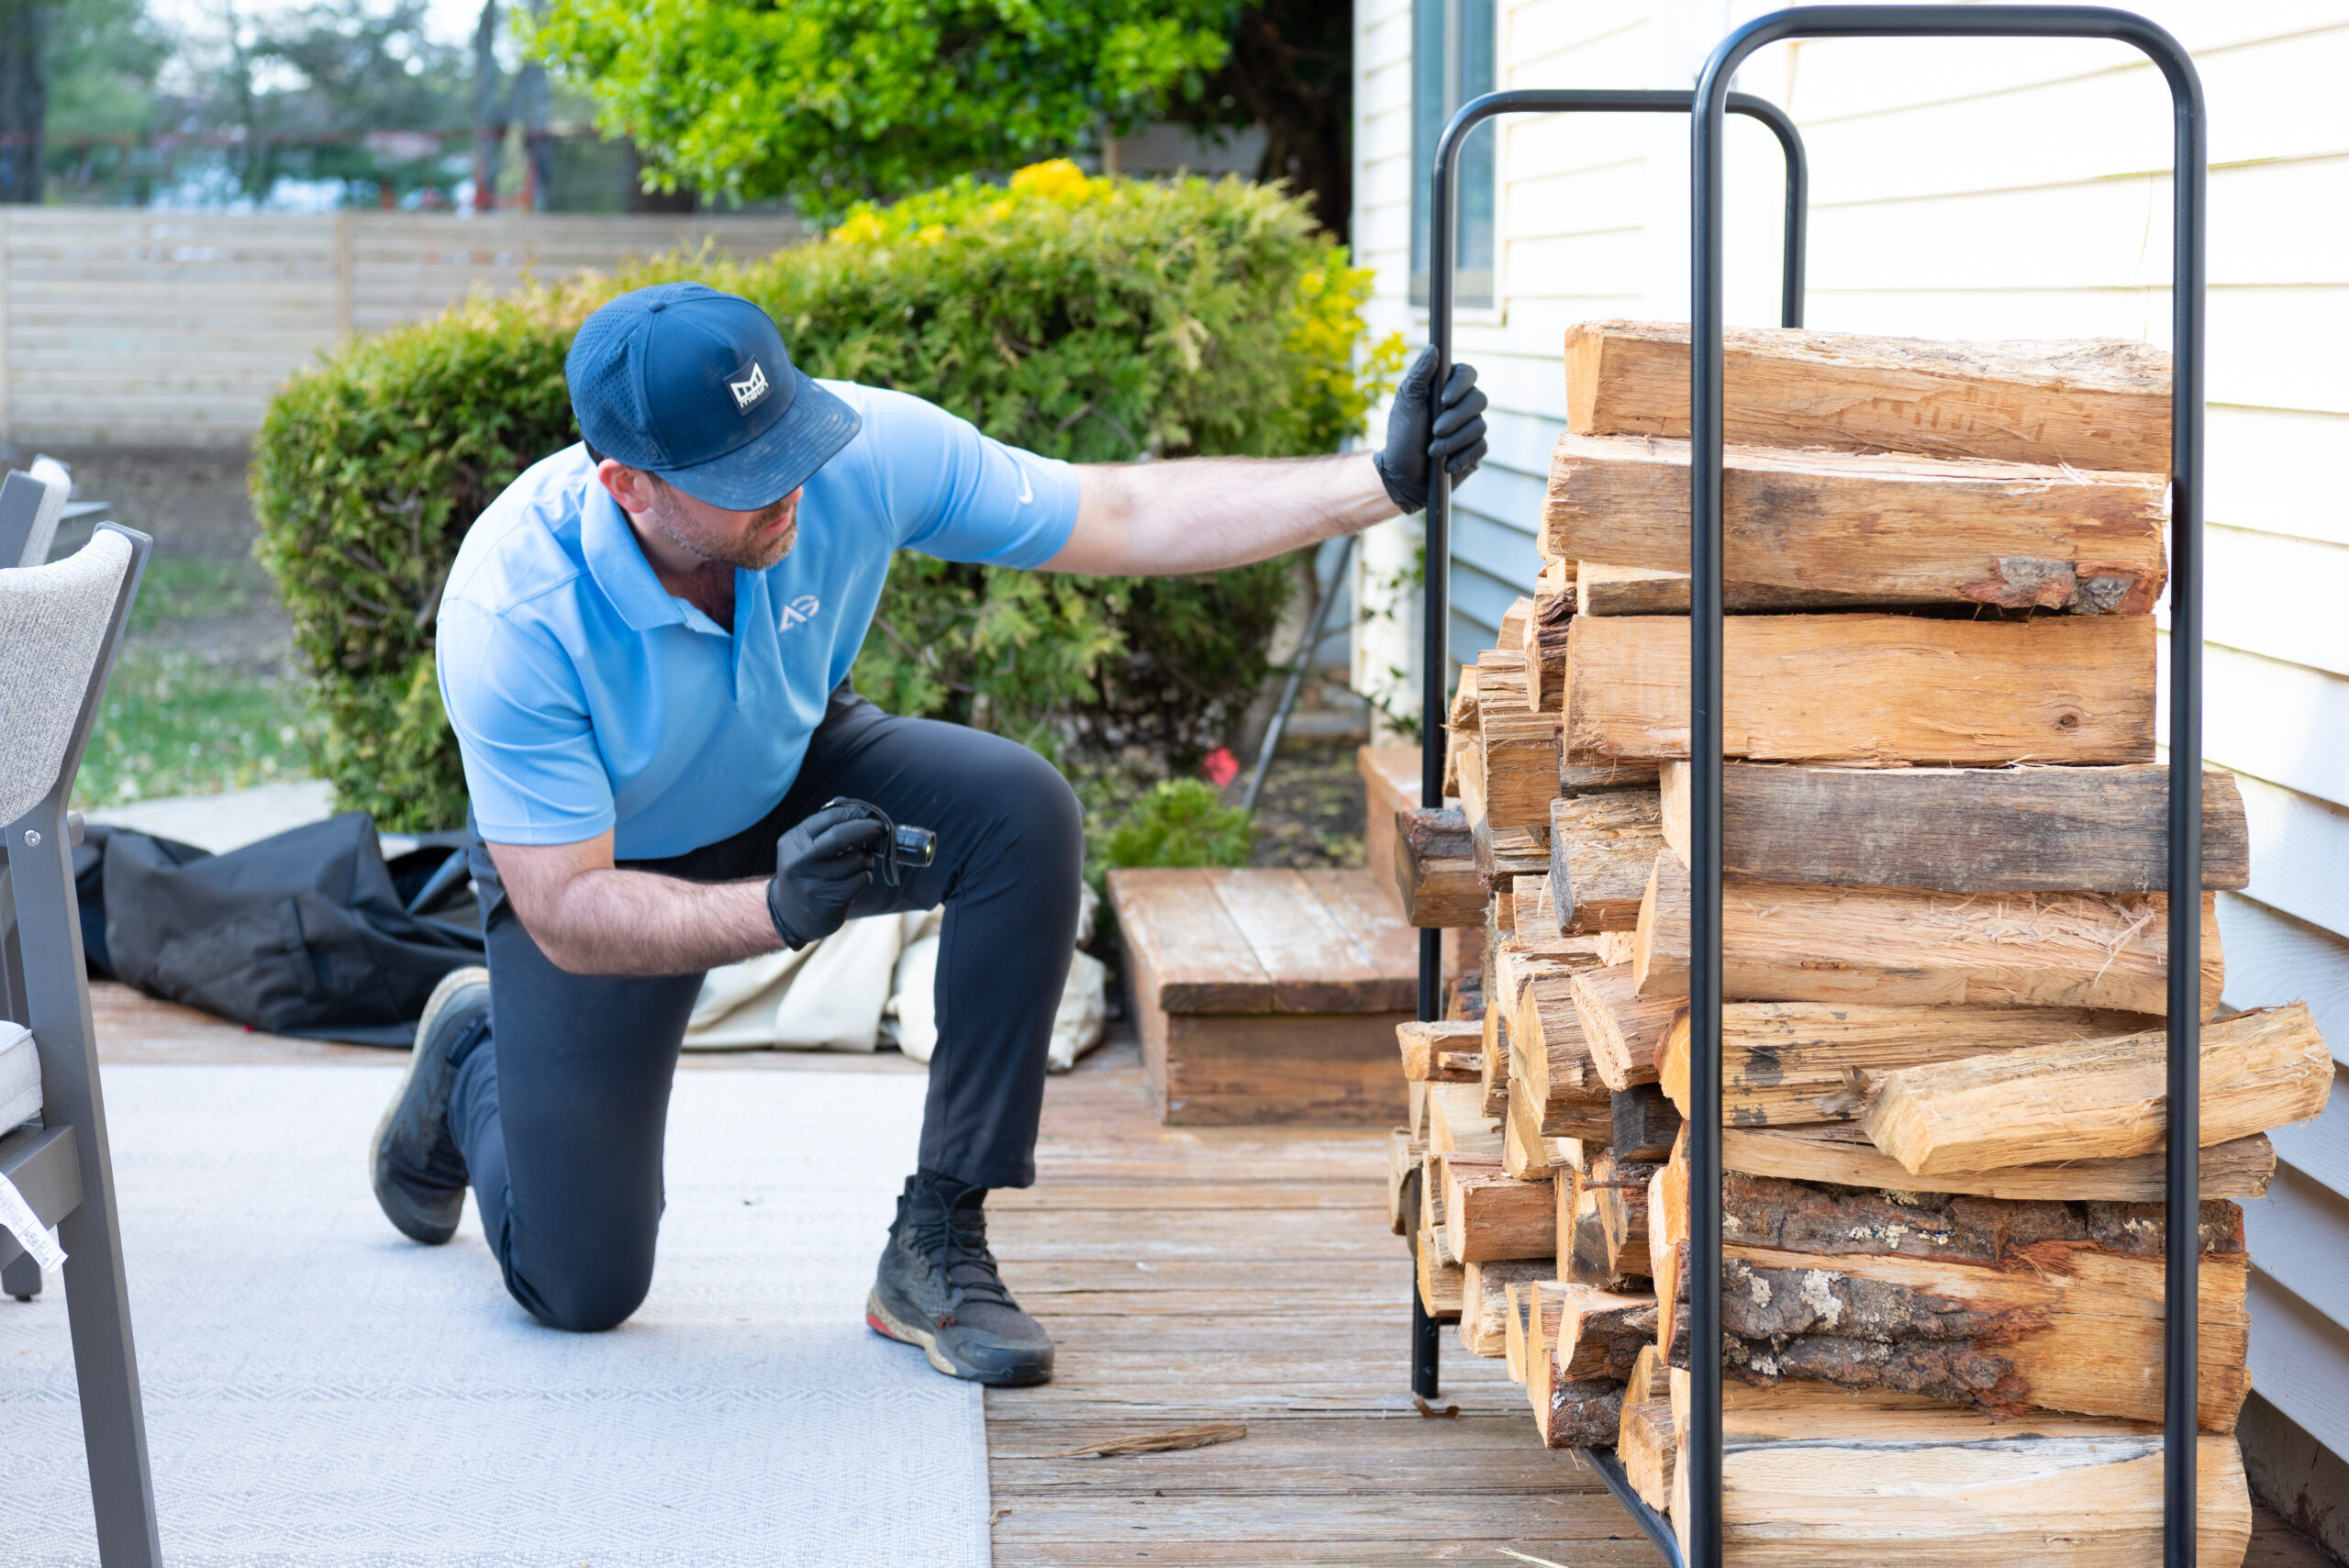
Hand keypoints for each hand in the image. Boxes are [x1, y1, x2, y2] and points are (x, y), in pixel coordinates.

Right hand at [765, 804, 887, 947]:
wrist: (790, 914)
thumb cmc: (805, 872)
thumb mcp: (803, 846)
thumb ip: (825, 825)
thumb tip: (855, 807)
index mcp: (793, 842)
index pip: (829, 817)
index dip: (853, 813)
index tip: (866, 813)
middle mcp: (801, 861)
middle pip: (843, 835)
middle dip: (868, 828)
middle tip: (880, 828)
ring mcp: (816, 882)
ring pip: (859, 859)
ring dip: (866, 859)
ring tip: (856, 864)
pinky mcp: (832, 900)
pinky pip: (863, 879)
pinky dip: (864, 877)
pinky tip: (852, 881)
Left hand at [1372, 347, 1489, 513]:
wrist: (1403, 476)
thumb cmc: (1402, 437)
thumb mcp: (1406, 404)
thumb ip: (1419, 376)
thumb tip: (1433, 348)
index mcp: (1447, 389)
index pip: (1468, 373)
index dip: (1460, 384)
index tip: (1443, 399)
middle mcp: (1463, 405)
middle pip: (1478, 399)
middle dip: (1455, 418)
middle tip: (1435, 431)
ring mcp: (1471, 428)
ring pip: (1479, 426)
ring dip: (1453, 441)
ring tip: (1433, 452)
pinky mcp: (1476, 450)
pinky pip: (1481, 448)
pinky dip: (1461, 456)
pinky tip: (1446, 464)